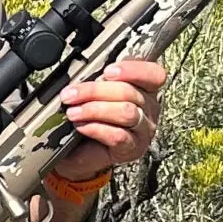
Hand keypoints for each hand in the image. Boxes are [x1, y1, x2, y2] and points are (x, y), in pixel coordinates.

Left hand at [52, 58, 167, 189]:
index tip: (107, 72)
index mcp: (144, 88)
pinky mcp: (133, 148)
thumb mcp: (94, 93)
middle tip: (69, 95)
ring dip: (94, 110)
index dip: (133, 70)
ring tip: (72, 112)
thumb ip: (98, 79)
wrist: (78, 152)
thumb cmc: (89, 117)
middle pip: (129, 93)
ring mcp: (144, 130)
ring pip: (126, 112)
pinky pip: (118, 135)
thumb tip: (83, 70)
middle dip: (95, 91)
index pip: (153, 74)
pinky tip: (81, 126)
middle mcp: (149, 108)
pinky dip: (96, 128)